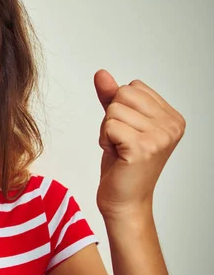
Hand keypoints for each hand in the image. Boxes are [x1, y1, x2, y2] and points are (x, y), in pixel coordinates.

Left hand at [94, 70, 184, 220]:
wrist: (124, 201)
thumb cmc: (122, 164)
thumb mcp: (117, 123)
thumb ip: (111, 96)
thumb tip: (101, 73)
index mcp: (172, 117)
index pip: (133, 87)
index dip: (120, 108)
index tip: (128, 133)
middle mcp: (171, 125)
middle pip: (123, 94)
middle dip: (112, 117)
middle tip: (121, 142)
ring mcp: (160, 137)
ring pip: (113, 110)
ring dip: (107, 131)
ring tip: (119, 150)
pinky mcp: (142, 148)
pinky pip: (109, 125)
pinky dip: (104, 139)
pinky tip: (116, 155)